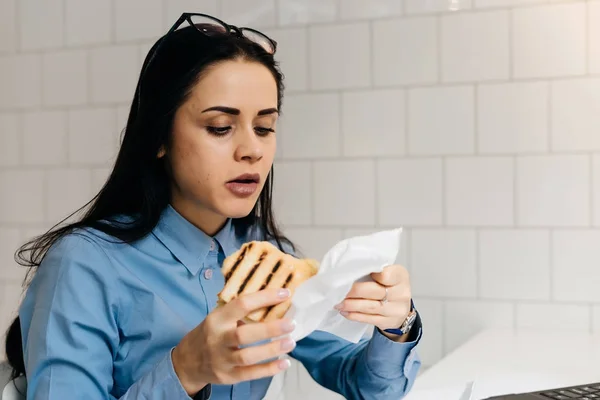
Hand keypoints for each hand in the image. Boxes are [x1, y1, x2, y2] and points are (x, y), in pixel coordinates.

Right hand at [172, 288, 296, 395]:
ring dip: (272, 349)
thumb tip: (274, 303)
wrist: (187, 362)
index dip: (264, 297)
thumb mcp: (218, 318)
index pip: (241, 304)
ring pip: (248, 356)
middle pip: (244, 334)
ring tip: (291, 342)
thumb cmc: (210, 334)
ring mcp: (222, 360)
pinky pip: (250, 374)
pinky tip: (284, 363)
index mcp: (217, 319)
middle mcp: (218, 339)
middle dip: (270, 329)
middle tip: (291, 324)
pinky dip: (269, 369)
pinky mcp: (227, 377)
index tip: (285, 293)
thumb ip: (239, 313)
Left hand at [335, 264, 411, 332]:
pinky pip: (369, 319)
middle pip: (374, 291)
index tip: (356, 273)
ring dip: (351, 305)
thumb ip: (374, 270)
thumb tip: (348, 272)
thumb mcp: (387, 272)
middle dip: (354, 291)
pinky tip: (345, 312)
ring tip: (339, 303)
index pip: (386, 275)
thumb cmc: (389, 285)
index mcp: (400, 276)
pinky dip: (354, 315)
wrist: (400, 306)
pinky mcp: (389, 322)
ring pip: (370, 307)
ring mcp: (396, 310)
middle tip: (339, 290)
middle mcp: (401, 293)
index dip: (370, 274)